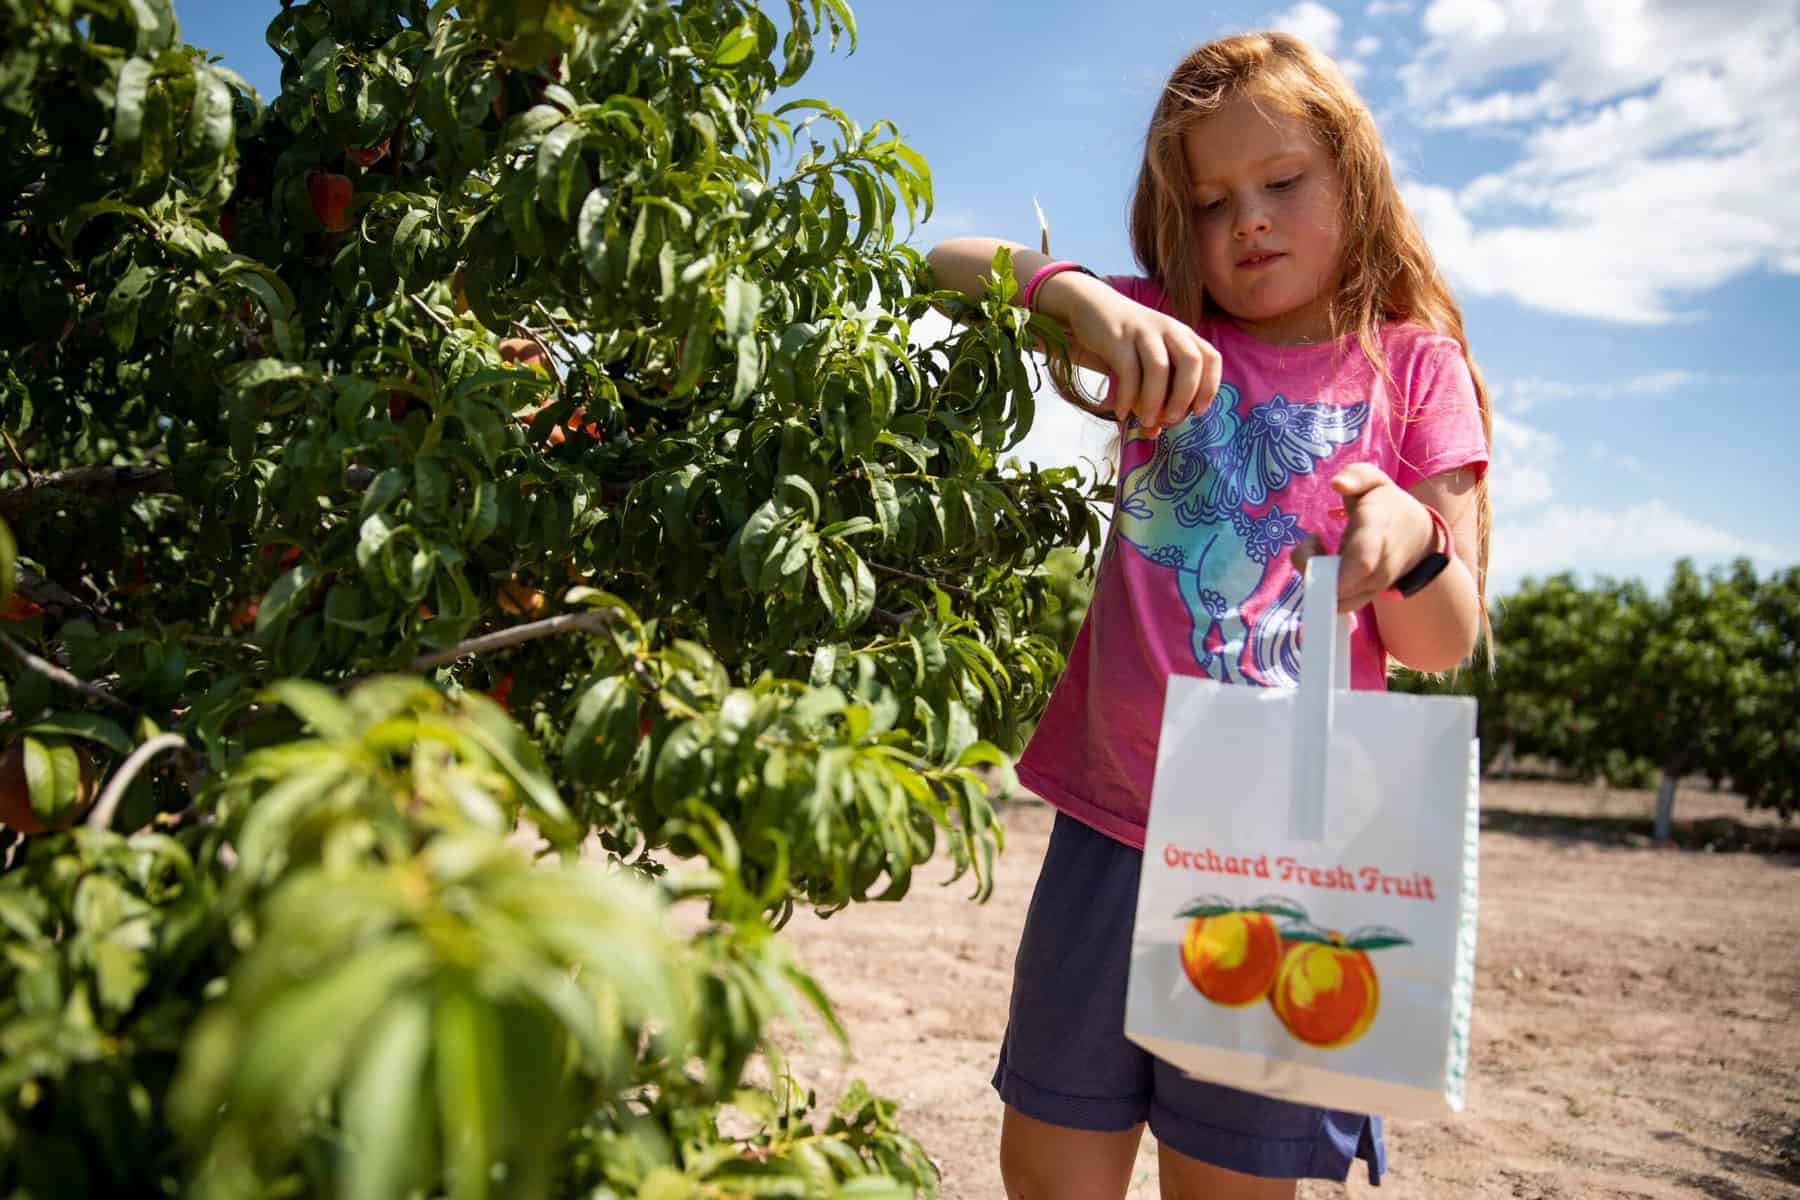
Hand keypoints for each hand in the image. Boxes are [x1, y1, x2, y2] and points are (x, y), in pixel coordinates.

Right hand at [1050, 277, 1222, 434]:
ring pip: (1159, 367)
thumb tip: (1153, 433)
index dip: (1209, 387)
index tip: (1197, 412)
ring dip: (1154, 400)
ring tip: (1145, 422)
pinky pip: (1127, 370)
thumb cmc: (1128, 343)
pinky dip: (1126, 396)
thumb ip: (1155, 395)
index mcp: (1184, 336)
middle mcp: (1169, 330)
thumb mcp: (1148, 363)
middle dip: (1184, 396)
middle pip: (1190, 362)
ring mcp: (1143, 331)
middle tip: (1170, 420)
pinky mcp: (1118, 337)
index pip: (1210, 358)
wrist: (1094, 308)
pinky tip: (1121, 412)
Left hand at [1290, 463, 1436, 612]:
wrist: (1417, 537)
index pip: (1362, 562)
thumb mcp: (1376, 481)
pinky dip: (1321, 588)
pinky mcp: (1366, 598)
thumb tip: (1337, 483)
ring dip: (1314, 578)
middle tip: (1313, 540)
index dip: (1335, 568)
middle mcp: (1378, 567)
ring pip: (1334, 599)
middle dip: (1310, 568)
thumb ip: (1357, 476)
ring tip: (1320, 549)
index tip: (1314, 540)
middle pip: (1340, 588)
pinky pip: (1336, 604)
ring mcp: (1374, 587)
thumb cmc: (1388, 505)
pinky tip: (1324, 564)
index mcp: (1377, 533)